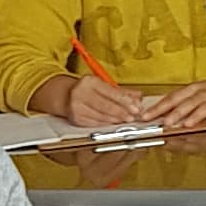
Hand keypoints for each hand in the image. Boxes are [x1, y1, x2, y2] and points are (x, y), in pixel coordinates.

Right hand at [43, 74, 165, 127]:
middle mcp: (80, 92)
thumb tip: (139, 97)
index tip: (136, 107)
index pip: (111, 92)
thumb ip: (123, 92)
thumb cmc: (89, 91)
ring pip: (100, 116)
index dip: (125, 101)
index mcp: (90, 81)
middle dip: (121, 112)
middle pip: (105, 105)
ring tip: (126, 120)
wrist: (67, 96)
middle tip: (133, 117)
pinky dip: (106, 124)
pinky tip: (114, 123)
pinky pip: (94, 123)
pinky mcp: (76, 118)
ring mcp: (76, 106)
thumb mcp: (105, 86)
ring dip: (115, 120)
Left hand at [148, 61, 205, 130]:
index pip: (172, 98)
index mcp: (192, 90)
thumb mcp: (195, 93)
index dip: (158, 108)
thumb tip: (157, 113)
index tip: (145, 116)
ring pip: (205, 107)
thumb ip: (178, 103)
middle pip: (187, 103)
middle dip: (176, 113)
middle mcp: (203, 93)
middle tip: (165, 123)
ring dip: (196, 115)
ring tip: (188, 124)